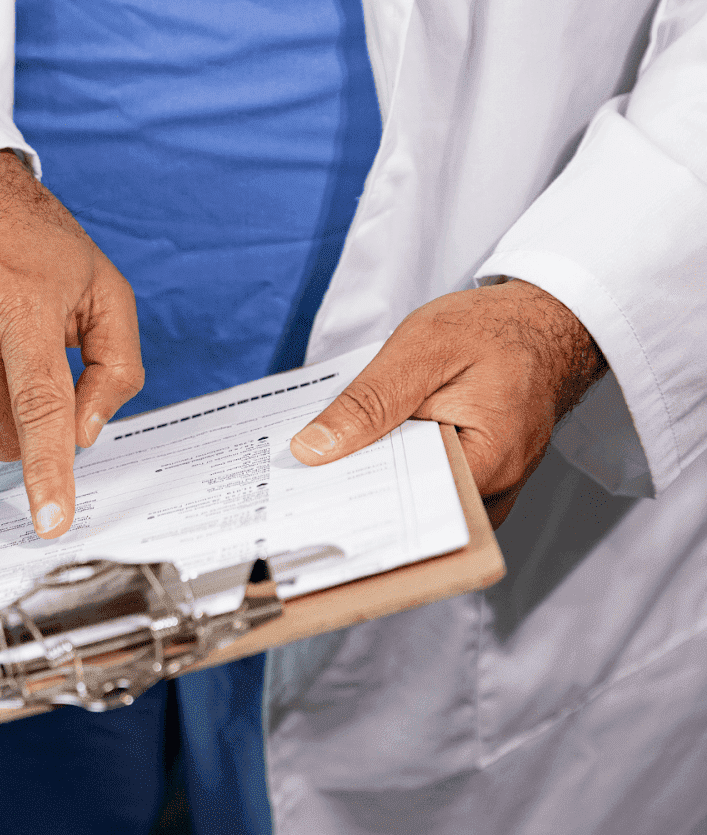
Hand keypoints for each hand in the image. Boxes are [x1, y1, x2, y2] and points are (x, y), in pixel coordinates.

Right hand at [0, 150, 143, 537]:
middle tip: (34, 383)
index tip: (50, 523)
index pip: (38, 406)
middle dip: (30, 432)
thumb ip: (115, 369)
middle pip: (2, 436)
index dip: (48, 472)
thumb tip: (85, 436)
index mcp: (23, 309)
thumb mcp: (104, 291)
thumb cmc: (38, 246)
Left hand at [289, 280, 607, 526]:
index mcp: (487, 464)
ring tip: (314, 471)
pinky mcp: (472, 476)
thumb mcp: (421, 351)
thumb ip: (369, 402)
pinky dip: (388, 467)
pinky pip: (422, 482)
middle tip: (294, 488)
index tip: (300, 501)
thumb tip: (313, 449)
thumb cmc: (491, 331)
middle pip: (407, 510)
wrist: (541, 324)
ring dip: (367, 482)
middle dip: (352, 498)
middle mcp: (492, 492)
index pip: (406, 507)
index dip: (351, 504)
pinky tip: (352, 452)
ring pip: (411, 498)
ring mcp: (485, 488)